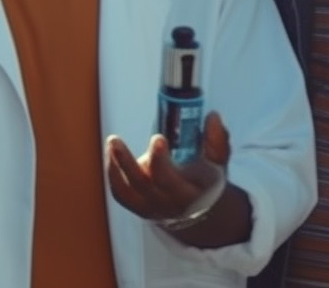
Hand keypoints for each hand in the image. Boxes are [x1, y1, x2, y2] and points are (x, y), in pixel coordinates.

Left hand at [106, 112, 230, 222]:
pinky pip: (120, 193)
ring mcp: (150, 206)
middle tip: (117, 141)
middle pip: (145, 186)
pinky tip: (111, 153)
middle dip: (129, 162)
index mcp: (191, 195)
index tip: (157, 138)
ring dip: (117, 165)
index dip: (160, 160)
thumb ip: (217, 141)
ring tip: (113, 142)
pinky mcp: (138, 206)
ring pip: (128, 191)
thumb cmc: (207, 181)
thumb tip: (212, 117)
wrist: (199, 211)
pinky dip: (113, 174)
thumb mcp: (218, 163)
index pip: (171, 181)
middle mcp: (167, 203)